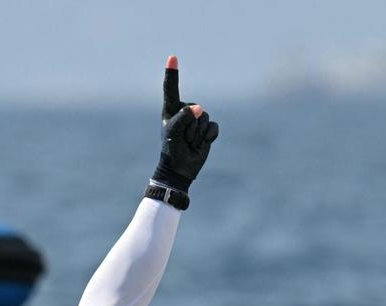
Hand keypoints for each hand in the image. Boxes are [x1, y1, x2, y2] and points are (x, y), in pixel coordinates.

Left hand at [152, 56, 217, 192]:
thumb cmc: (172, 151)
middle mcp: (185, 111)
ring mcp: (197, 120)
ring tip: (189, 143)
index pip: (171, 89)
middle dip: (189, 127)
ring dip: (197, 135)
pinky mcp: (208, 128)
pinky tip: (200, 145)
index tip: (172, 57)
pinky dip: (207, 138)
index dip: (172, 73)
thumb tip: (199, 109)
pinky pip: (213, 128)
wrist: (181, 169)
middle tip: (182, 140)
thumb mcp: (173, 133)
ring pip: (204, 119)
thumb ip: (183, 118)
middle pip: (194, 110)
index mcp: (172, 109)